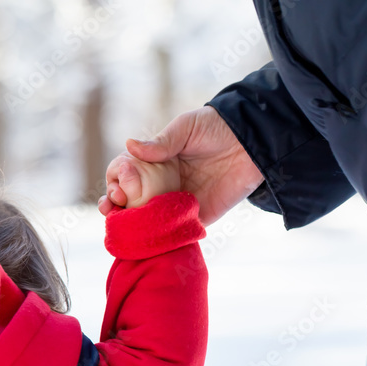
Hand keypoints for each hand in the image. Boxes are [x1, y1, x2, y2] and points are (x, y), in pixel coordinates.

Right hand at [98, 106, 262, 224]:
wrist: (255, 143)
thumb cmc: (217, 128)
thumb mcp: (186, 128)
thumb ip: (161, 142)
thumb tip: (128, 145)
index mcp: (154, 161)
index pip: (125, 173)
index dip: (116, 179)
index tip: (117, 184)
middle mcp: (160, 183)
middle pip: (128, 198)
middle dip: (114, 203)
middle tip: (111, 207)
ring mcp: (175, 201)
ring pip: (144, 218)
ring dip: (128, 223)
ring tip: (119, 224)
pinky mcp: (194, 217)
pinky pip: (172, 231)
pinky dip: (156, 236)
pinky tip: (144, 237)